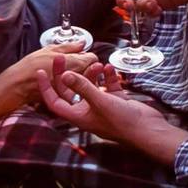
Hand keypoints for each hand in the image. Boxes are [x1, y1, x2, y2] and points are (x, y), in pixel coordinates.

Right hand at [0, 46, 99, 109]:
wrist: (17, 87)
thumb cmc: (30, 67)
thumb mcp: (48, 50)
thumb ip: (68, 46)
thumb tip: (82, 43)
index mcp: (74, 64)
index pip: (92, 58)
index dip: (87, 54)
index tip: (80, 53)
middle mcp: (76, 79)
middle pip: (90, 71)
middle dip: (86, 65)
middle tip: (76, 60)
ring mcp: (71, 91)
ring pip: (83, 82)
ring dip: (80, 75)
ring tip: (68, 69)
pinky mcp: (64, 99)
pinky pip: (74, 90)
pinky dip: (71, 85)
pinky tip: (61, 79)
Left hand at [35, 55, 182, 157]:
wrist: (148, 130)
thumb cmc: (122, 121)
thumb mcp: (99, 101)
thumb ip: (82, 86)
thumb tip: (64, 74)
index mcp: (79, 116)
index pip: (55, 102)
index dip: (45, 88)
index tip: (40, 72)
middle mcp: (88, 111)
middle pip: (71, 91)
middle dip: (67, 74)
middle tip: (64, 57)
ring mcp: (102, 106)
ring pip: (90, 86)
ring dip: (92, 74)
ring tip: (97, 63)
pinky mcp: (115, 101)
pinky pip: (107, 86)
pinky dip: (107, 77)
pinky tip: (110, 69)